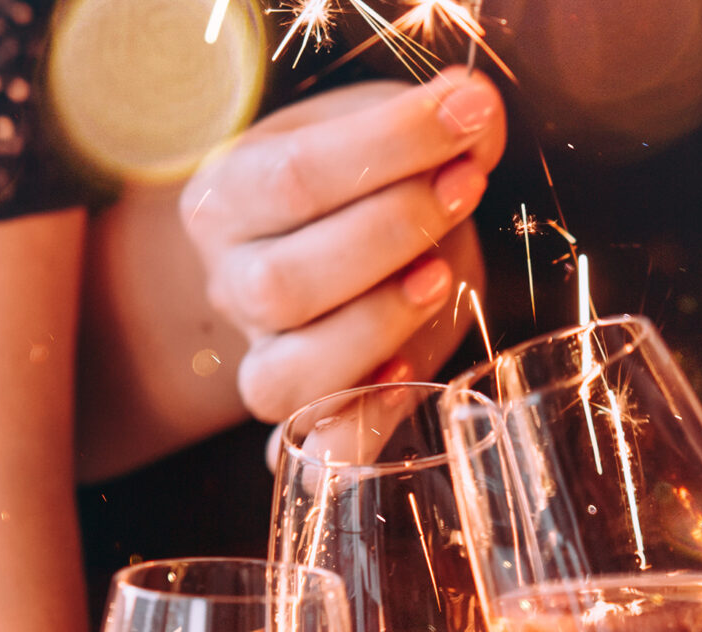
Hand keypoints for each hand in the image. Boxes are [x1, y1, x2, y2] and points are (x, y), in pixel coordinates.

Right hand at [184, 67, 502, 421]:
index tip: (467, 118)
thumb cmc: (362, 183)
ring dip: (375, 327)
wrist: (333, 243)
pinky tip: (408, 375)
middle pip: (281, 283)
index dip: (388, 148)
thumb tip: (476, 112)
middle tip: (465, 189)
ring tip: (442, 277)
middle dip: (389, 233)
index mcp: (225, 197)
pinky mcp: (306, 418)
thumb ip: (430, 123)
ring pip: (284, 377)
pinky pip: (314, 449)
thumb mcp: (383, 133)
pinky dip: (360, 423)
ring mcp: (260, 358)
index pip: (291, 176)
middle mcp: (230, 284)